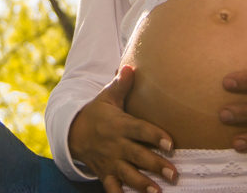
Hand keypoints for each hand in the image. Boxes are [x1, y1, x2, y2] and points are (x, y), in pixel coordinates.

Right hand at [68, 66, 177, 192]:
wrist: (73, 132)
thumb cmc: (97, 113)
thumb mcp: (107, 97)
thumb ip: (121, 84)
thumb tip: (131, 66)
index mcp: (119, 124)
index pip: (139, 130)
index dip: (155, 136)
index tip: (171, 144)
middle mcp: (116, 144)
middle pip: (138, 155)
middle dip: (155, 165)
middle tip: (174, 173)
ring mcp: (110, 161)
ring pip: (128, 174)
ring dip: (143, 184)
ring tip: (158, 192)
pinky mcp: (105, 173)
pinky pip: (112, 188)